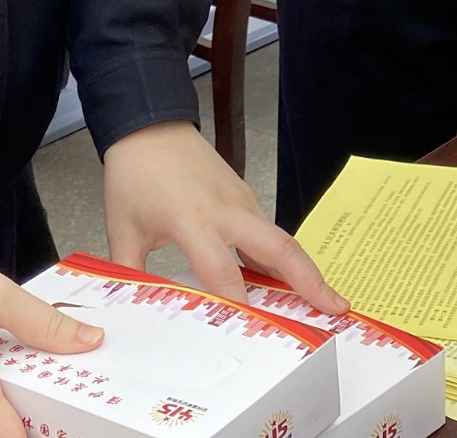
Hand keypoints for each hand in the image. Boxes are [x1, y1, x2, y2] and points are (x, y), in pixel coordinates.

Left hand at [102, 121, 344, 314]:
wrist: (148, 126)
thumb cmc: (135, 175)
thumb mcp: (123, 230)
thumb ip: (129, 274)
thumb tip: (132, 311)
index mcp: (191, 219)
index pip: (222, 270)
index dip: (239, 303)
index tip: (255, 330)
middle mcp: (226, 210)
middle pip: (278, 248)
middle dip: (308, 280)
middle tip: (334, 308)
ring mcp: (241, 202)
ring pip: (282, 240)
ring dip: (305, 270)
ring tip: (327, 301)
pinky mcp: (245, 198)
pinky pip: (269, 232)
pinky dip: (284, 258)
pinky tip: (290, 282)